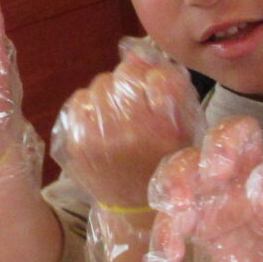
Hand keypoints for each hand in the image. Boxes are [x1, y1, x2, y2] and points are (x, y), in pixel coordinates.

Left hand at [52, 39, 205, 210]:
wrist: (134, 206)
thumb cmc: (164, 160)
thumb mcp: (184, 126)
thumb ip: (168, 86)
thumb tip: (134, 54)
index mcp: (168, 129)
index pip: (159, 77)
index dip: (156, 80)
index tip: (155, 94)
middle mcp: (135, 132)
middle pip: (126, 75)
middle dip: (130, 85)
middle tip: (134, 105)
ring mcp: (102, 138)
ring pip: (102, 83)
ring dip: (110, 94)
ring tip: (117, 116)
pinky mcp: (78, 143)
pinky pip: (80, 99)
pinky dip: (90, 106)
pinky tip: (100, 123)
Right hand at [150, 118, 262, 261]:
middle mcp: (257, 181)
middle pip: (238, 133)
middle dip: (222, 144)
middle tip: (214, 172)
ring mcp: (224, 195)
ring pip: (193, 160)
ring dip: (179, 176)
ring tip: (176, 209)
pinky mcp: (199, 218)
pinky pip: (171, 208)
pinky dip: (165, 227)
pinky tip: (170, 255)